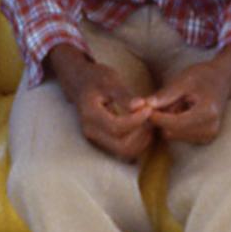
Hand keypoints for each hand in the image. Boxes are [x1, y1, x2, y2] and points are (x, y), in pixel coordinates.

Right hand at [52, 47, 154, 161]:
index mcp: (90, 115)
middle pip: (122, 146)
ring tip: (148, 120)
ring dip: (142, 140)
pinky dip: (138, 142)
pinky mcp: (104, 143)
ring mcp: (96, 140)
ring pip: (125, 152)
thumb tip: (140, 105)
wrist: (80, 84)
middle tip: (150, 116)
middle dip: (141, 134)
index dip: (137, 120)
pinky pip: (125, 151)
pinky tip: (143, 126)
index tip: (149, 108)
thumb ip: (123, 95)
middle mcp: (91, 132)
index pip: (117, 127)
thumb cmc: (96, 79)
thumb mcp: (109, 80)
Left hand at [146, 47, 230, 146]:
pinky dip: (174, 126)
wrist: (222, 81)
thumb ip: (165, 94)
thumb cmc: (202, 77)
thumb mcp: (183, 80)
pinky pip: (178, 136)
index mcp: (207, 113)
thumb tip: (146, 105)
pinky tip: (182, 112)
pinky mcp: (205, 140)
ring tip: (177, 105)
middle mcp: (210, 129)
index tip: (144, 104)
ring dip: (168, 122)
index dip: (155, 116)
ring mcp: (209, 136)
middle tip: (164, 101)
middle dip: (162, 118)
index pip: (173, 123)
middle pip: (170, 131)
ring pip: (172, 135)